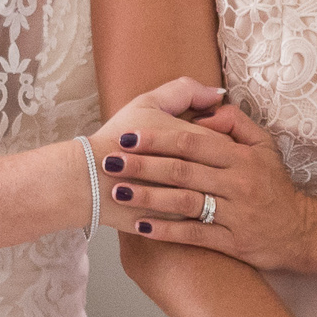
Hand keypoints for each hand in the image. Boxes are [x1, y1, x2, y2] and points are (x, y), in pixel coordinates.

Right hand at [86, 78, 227, 227]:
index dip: (219, 141)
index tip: (205, 141)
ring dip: (208, 193)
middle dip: (218, 170)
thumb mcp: (148, 103)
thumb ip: (185, 92)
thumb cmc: (116, 138)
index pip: (228, 142)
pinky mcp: (177, 224)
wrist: (88, 180)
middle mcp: (199, 173)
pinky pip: (198, 221)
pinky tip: (183, 206)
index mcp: (196, 141)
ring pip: (215, 199)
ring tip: (192, 186)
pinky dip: (194, 212)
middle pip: (226, 172)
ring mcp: (190, 200)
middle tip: (201, 166)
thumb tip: (216, 94)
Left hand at [98, 98, 308, 269]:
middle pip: (183, 171)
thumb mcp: (264, 146)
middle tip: (111, 162)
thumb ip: (235, 123)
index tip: (129, 137)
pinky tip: (140, 226)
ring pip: (185, 202)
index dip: (158, 139)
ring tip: (119, 192)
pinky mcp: (233, 244)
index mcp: (242, 157)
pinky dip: (166, 231)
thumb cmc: (273, 185)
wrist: (299, 231)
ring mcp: (236, 215)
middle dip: (143, 166)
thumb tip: (206, 110)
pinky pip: (194, 235)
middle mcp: (239, 184)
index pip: (193, 142)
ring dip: (148, 198)